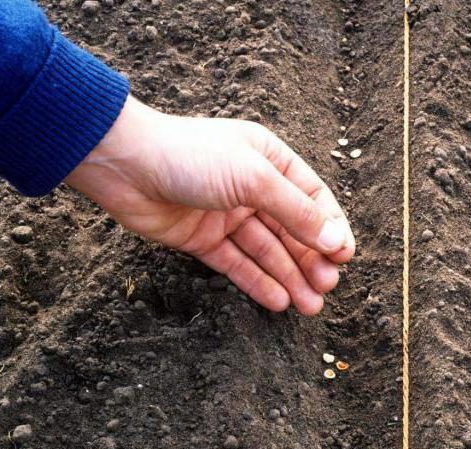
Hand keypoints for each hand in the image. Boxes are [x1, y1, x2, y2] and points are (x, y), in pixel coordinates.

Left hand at [66, 96, 354, 314]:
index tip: (345, 257)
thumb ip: (296, 212)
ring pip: (266, 250)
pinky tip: (278, 301)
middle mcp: (251, 187)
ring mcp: (226, 214)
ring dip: (289, 277)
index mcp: (270, 161)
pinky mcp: (202, 238)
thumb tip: (335, 240)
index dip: (331, 228)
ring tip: (310, 306)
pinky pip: (236, 263)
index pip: (312, 198)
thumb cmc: (191, 156)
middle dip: (311, 259)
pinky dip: (257, 282)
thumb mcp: (254, 179)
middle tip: (327, 287)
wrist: (125, 165)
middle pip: (291, 229)